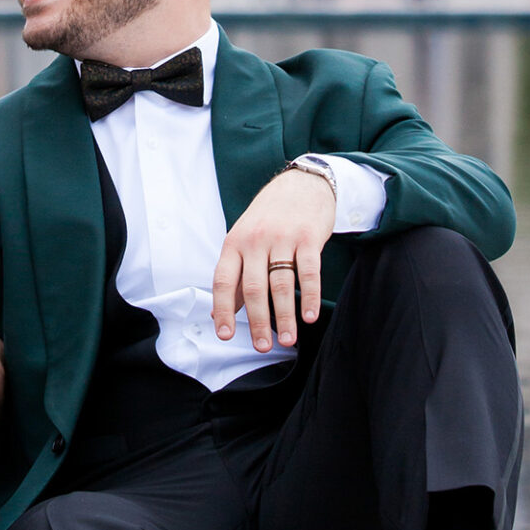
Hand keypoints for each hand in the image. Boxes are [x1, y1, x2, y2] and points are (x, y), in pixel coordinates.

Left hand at [212, 167, 336, 353]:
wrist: (302, 183)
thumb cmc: (270, 216)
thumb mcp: (245, 239)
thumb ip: (235, 274)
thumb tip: (219, 311)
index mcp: (235, 242)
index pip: (223, 280)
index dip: (223, 309)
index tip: (225, 335)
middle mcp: (255, 240)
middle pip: (254, 288)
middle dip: (258, 322)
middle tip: (261, 346)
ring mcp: (282, 238)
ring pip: (281, 284)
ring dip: (285, 316)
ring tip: (287, 340)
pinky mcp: (308, 237)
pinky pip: (309, 272)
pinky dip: (310, 297)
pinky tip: (309, 316)